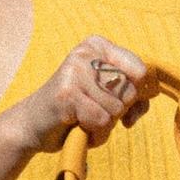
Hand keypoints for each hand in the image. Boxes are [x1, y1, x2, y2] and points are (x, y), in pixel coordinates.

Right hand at [9, 37, 150, 153]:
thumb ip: (133, 93)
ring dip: (104, 126)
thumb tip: (147, 99)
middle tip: (94, 112)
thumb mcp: (107, 94)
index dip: (135, 94)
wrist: (33, 124)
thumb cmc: (76, 109)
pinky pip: (101, 121)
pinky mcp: (66, 95)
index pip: (139, 70)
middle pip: (129, 92)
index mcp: (97, 45)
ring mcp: (74, 72)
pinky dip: (95, 133)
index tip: (119, 102)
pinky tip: (78, 127)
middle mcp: (86, 53)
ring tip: (84, 120)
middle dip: (117, 112)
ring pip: (116, 109)